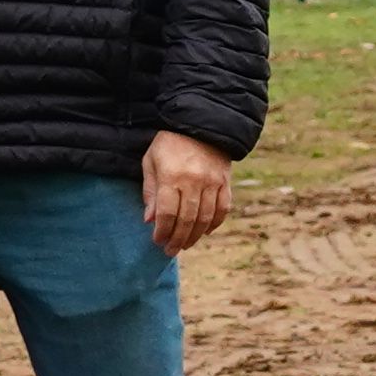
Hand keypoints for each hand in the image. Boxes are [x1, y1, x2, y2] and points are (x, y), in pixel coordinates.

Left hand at [141, 131, 235, 253]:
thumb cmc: (169, 144)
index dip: (162, 231)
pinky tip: (204, 232)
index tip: (157, 241)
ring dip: (194, 236)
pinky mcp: (224, 182)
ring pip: (205, 218)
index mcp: (171, 176)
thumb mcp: (151, 161)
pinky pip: (222, 209)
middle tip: (170, 251)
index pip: (167, 213)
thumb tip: (150, 220)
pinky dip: (214, 224)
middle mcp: (194, 181)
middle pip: (187, 220)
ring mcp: (212, 182)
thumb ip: (150, 191)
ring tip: (185, 245)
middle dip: (177, 239)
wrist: (201, 124)